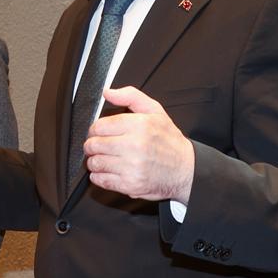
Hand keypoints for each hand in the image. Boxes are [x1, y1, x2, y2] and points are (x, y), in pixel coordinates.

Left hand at [83, 86, 195, 202]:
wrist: (186, 170)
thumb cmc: (170, 141)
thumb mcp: (155, 111)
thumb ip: (130, 96)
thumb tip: (108, 92)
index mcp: (139, 125)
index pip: (100, 126)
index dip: (94, 129)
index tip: (97, 133)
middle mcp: (135, 146)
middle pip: (94, 145)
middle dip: (91, 145)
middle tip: (97, 146)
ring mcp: (132, 167)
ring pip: (95, 163)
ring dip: (94, 161)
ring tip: (101, 159)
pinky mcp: (130, 185)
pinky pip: (101, 180)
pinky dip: (98, 176)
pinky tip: (106, 171)